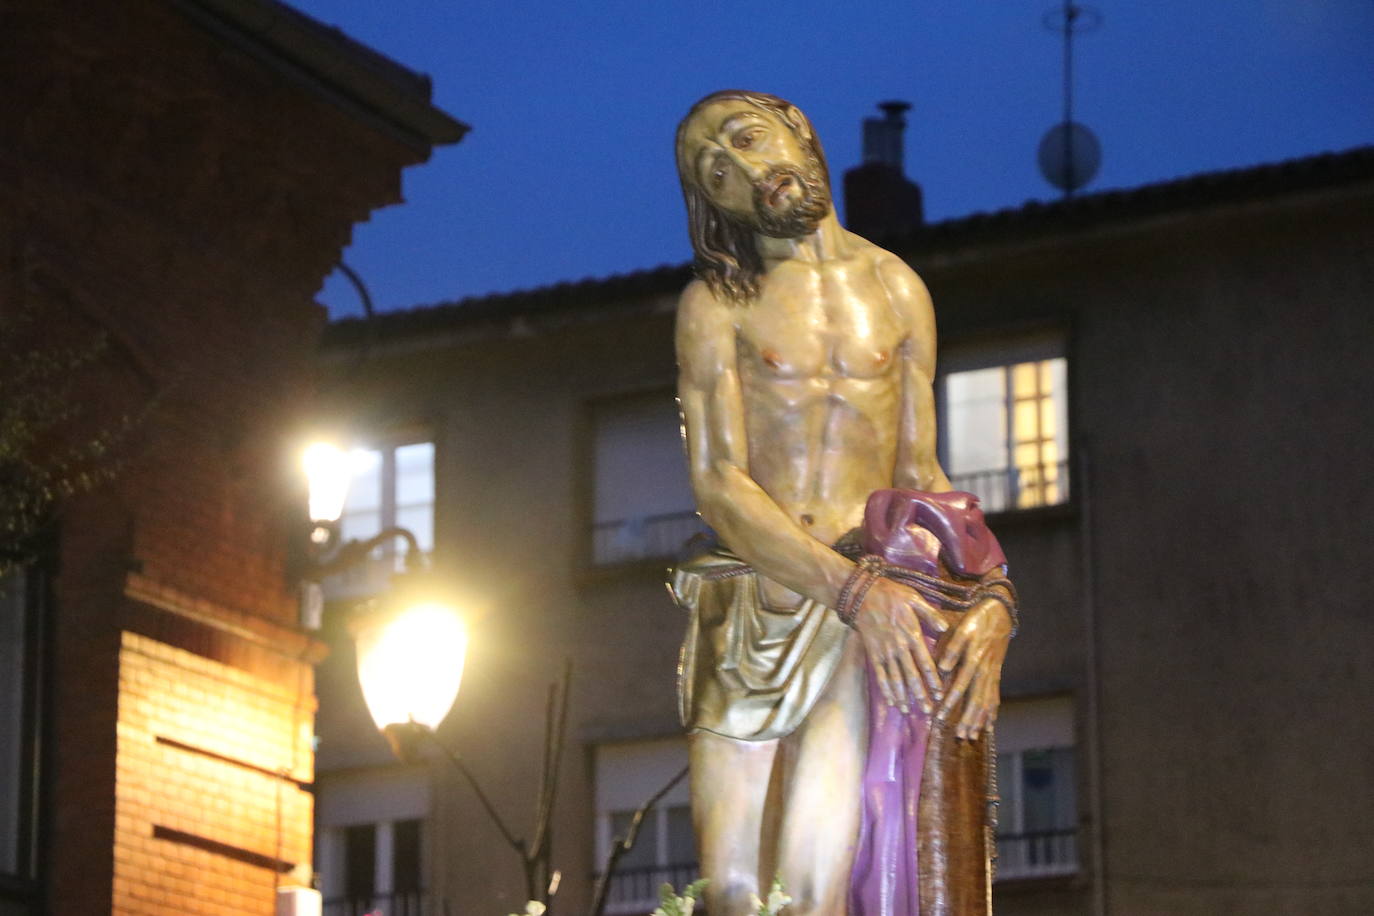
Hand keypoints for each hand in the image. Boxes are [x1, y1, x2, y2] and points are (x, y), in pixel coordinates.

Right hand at [853, 577, 954, 715]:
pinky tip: (891, 701)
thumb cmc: (890, 594)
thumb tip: (946, 627)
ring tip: (909, 712)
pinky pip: (880, 675)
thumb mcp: (914, 597)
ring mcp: (884, 652)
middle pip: (911, 676)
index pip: (926, 662)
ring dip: (903, 696)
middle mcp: (899, 647)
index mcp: (912, 634)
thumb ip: (930, 614)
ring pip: (895, 679)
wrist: (861, 595)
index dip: (933, 680)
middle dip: (920, 695)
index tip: (940, 694)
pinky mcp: (873, 653)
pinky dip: (885, 689)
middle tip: (928, 711)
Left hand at [935, 596, 1011, 739]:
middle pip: (978, 699)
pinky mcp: (997, 673)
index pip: (962, 684)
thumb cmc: (977, 619)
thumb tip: (942, 668)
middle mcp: (986, 670)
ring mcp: (993, 673)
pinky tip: (989, 724)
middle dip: (968, 718)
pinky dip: (992, 711)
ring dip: (980, 719)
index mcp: (975, 659)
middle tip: (960, 735)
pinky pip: (995, 696)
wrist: (1000, 612)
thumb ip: (953, 648)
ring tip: (972, 736)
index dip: (952, 701)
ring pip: (987, 701)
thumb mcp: (963, 628)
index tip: (941, 715)